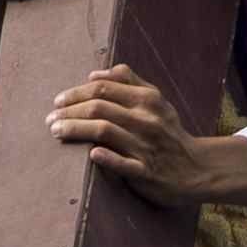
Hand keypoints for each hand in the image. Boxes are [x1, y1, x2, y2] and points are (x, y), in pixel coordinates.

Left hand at [45, 69, 246, 212]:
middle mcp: (147, 119)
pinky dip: (106, 157)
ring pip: (104, 131)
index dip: (75, 93)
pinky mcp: (146, 173)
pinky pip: (123, 164)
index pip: (103, 87)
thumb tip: (94, 73)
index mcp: (148, 99)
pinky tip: (90, 153)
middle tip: (50, 119)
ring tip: (56, 131)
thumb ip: (128, 81)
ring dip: (74, 130)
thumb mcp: (156, 100)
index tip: (58, 101)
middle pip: (98, 107)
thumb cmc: (168, 132)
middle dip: (68, 111)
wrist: (197, 169)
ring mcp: (146, 146)